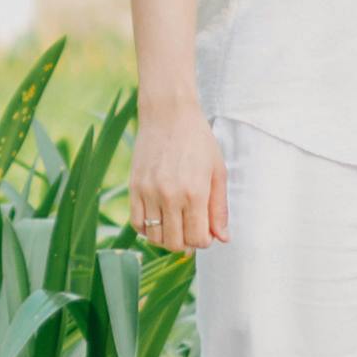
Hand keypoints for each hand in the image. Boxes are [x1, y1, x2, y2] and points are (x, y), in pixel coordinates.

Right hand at [130, 88, 224, 257]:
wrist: (168, 114)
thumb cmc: (198, 140)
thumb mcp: (217, 172)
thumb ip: (219, 208)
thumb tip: (222, 238)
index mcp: (195, 193)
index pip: (197, 239)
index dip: (204, 241)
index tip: (206, 231)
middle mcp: (170, 195)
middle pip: (175, 243)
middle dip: (186, 243)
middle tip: (191, 229)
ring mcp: (148, 192)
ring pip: (154, 236)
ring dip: (166, 238)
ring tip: (175, 225)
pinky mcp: (134, 186)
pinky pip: (136, 222)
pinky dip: (147, 228)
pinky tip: (158, 218)